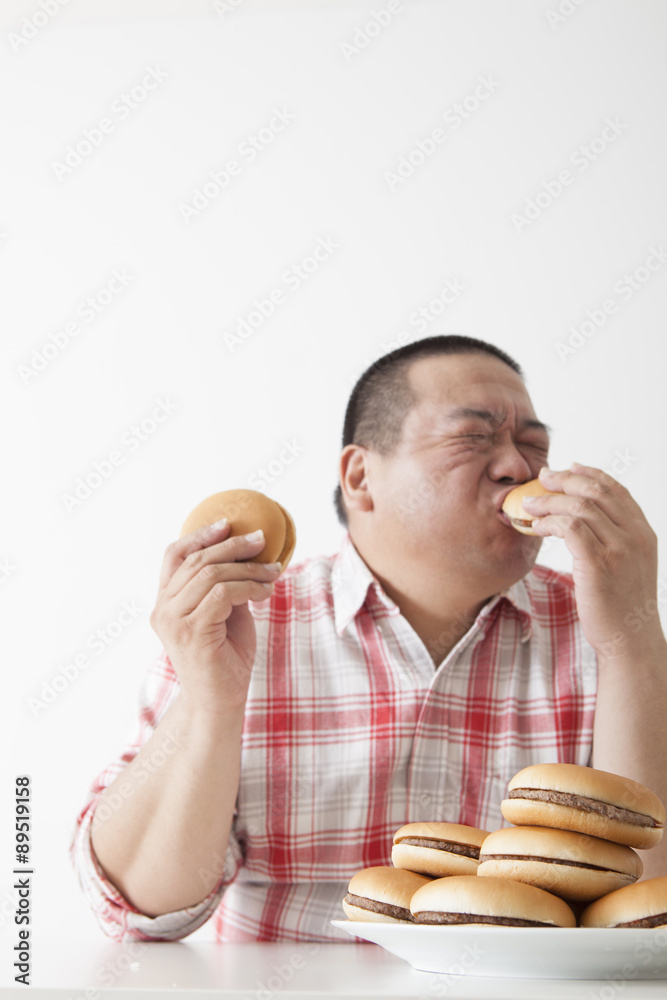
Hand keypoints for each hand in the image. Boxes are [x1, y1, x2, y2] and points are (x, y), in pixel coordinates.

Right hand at [149, 520, 282, 711]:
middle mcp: (163, 609)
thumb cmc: (225, 658)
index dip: (200, 534)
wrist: (220, 701)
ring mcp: (174, 620)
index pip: (174, 555)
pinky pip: (224, 594)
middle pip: (197, 560)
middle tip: (262, 540)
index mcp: (166, 601)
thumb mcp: (225, 613)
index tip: (228, 524)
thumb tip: (247, 554)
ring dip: (248, 569)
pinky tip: (267, 592)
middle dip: (234, 546)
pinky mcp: (192, 631)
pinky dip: (250, 587)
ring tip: (273, 572)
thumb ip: (226, 585)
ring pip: (211, 574)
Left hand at [524, 464, 661, 659]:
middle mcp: (635, 536)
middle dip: (566, 478)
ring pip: (581, 506)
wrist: (630, 641)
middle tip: (542, 476)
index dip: (590, 473)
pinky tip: (535, 526)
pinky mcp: (600, 564)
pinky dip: (549, 522)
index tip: (568, 467)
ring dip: (550, 500)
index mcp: (643, 533)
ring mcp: (620, 549)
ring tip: (529, 503)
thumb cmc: (620, 607)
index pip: (616, 490)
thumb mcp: (626, 566)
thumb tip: (584, 520)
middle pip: (598, 490)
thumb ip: (612, 540)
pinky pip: (570, 528)